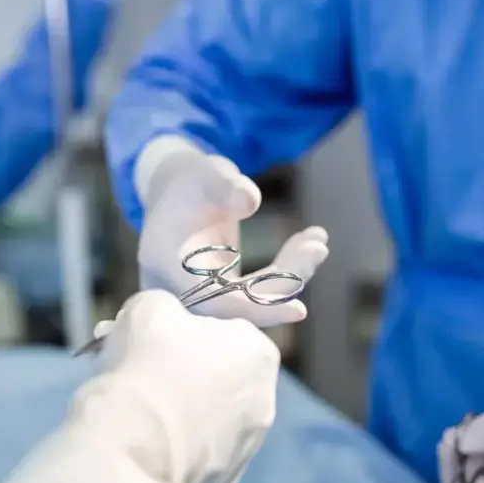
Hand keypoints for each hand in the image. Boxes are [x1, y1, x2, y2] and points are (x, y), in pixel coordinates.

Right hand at [92, 289, 279, 482]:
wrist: (128, 449)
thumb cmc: (146, 366)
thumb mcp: (149, 307)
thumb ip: (168, 306)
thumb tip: (166, 320)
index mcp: (259, 353)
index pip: (223, 331)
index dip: (184, 333)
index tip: (153, 342)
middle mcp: (265, 402)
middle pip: (218, 376)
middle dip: (184, 373)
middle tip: (140, 374)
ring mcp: (247, 448)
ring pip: (208, 417)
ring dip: (181, 411)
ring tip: (138, 413)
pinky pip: (199, 455)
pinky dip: (177, 449)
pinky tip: (148, 447)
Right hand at [131, 136, 328, 327]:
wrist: (179, 188)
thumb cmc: (193, 179)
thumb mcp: (206, 173)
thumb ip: (225, 186)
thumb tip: (250, 201)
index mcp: (165, 262)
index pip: (213, 302)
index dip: (256, 309)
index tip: (299, 309)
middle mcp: (178, 287)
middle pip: (237, 306)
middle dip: (284, 284)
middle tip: (318, 249)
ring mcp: (201, 293)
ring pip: (252, 301)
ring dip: (291, 276)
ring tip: (317, 242)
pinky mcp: (221, 291)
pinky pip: (258, 292)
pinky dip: (286, 272)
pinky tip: (310, 242)